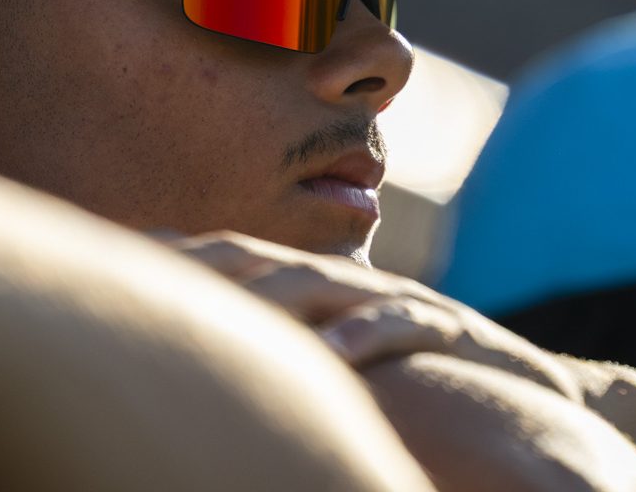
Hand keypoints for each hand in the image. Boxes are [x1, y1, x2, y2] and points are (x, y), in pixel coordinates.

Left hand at [164, 231, 584, 403]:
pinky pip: (398, 330)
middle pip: (267, 262)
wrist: (512, 383)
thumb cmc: (411, 375)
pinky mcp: (439, 329)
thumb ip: (288, 340)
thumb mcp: (338, 352)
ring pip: (325, 288)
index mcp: (314, 288)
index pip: (238, 260)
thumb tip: (217, 355)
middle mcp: (346, 286)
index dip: (184, 256)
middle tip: (147, 263)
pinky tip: (333, 355)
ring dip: (274, 293)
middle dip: (209, 260)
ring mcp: (390, 302)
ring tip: (220, 305)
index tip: (124, 253)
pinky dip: (365, 338)